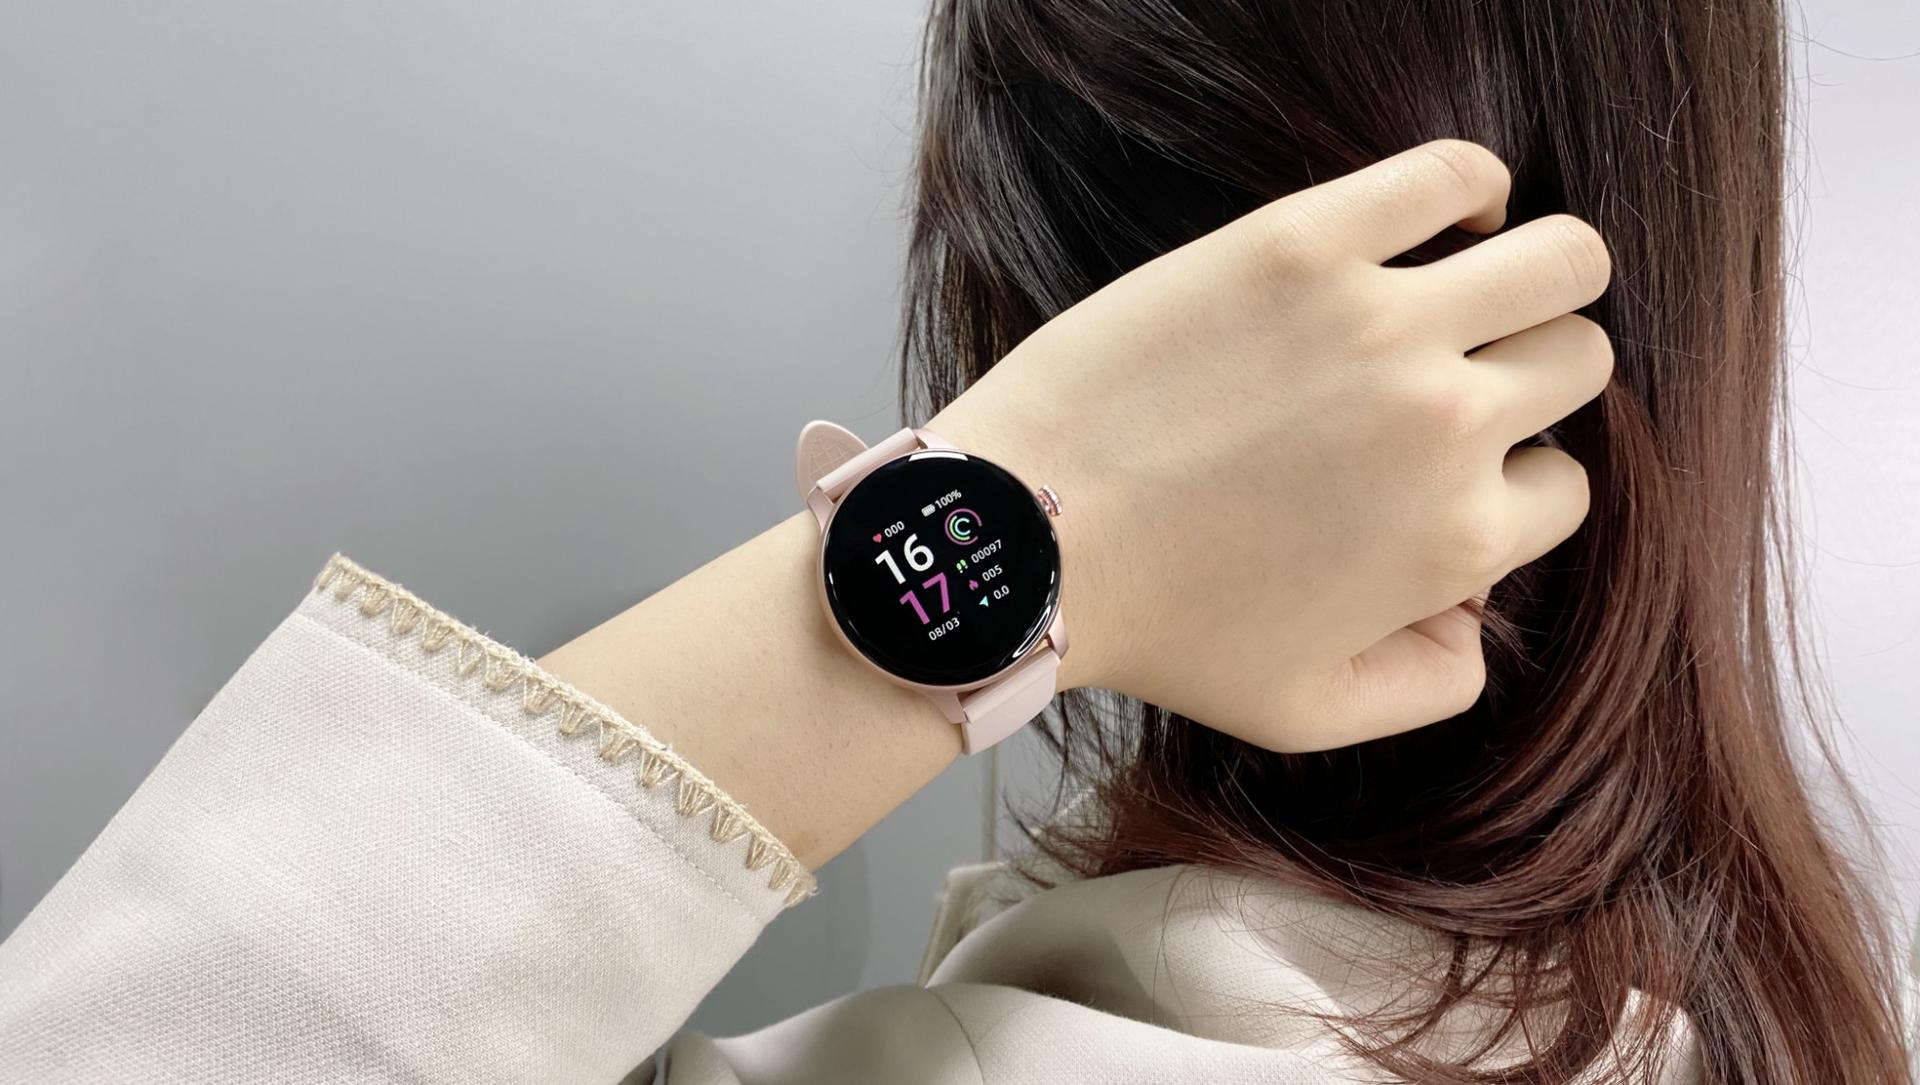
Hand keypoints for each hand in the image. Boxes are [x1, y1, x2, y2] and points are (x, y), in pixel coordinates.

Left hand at [930, 139, 1612, 752]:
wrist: (1022, 539)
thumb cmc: (1154, 631)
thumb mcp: (1306, 713)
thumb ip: (1430, 685)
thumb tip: (1483, 618)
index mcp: (1457, 541)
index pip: (1563, 484)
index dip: (1513, 478)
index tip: (1451, 467)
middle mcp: (1445, 427)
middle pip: (1578, 362)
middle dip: (1534, 374)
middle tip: (1458, 375)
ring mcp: (1380, 324)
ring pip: (1562, 260)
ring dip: (1542, 273)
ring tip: (1474, 288)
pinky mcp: (1303, 245)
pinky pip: (1451, 173)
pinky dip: (1471, 185)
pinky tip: (1439, 218)